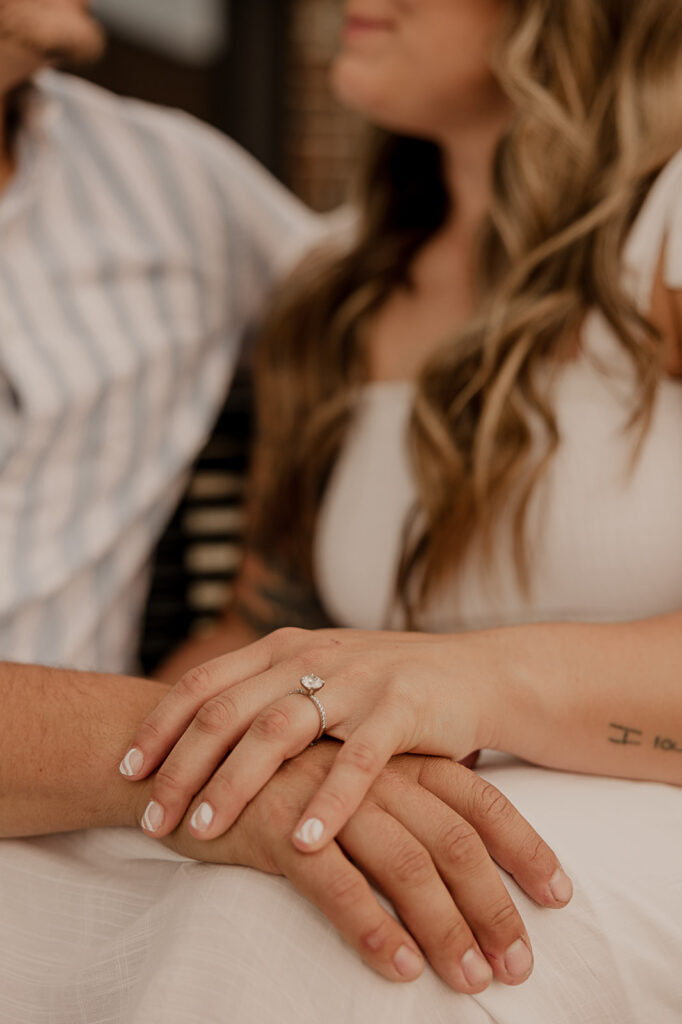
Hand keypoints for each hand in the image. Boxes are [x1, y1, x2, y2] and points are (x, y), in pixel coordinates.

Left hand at [121, 627, 497, 847]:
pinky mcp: (402, 708)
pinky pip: (359, 760)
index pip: (205, 684)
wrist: (475, 675)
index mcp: (285, 649)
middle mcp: (313, 657)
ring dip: (236, 784)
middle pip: (229, 710)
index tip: (126, 770)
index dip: (160, 726)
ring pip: (279, 730)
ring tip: (204, 831)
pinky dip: (329, 801)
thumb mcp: (319, 678)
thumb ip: (266, 696)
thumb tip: (194, 739)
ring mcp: (357, 679)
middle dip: (182, 767)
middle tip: (152, 818)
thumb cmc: (385, 688)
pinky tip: (306, 841)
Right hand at [142, 740, 571, 992]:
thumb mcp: (345, 772)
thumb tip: (451, 835)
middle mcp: (372, 772)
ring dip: (445, 927)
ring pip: (406, 864)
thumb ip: (397, 791)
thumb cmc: (274, 770)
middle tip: (519, 965)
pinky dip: (372, 927)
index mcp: (395, 755)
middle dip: (494, 904)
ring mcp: (327, 797)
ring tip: (470, 980)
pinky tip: (396, 967)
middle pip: (455, 839)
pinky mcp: (280, 826)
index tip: (559, 897)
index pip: (479, 799)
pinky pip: (337, 884)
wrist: (181, 745)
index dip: (524, 847)